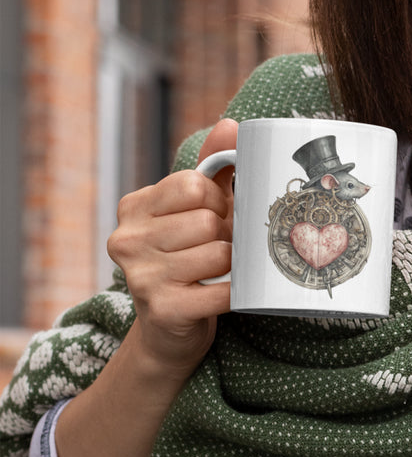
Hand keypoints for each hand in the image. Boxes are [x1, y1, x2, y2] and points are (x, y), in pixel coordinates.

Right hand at [106, 119, 237, 379]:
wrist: (169, 331)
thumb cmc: (188, 259)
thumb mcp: (196, 210)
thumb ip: (212, 168)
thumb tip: (231, 125)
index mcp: (134, 207)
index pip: (195, 185)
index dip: (217, 201)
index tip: (213, 217)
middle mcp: (128, 239)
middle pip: (208, 221)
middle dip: (227, 235)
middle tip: (219, 250)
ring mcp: (141, 276)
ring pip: (220, 253)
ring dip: (233, 265)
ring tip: (219, 272)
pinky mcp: (163, 310)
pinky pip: (223, 291)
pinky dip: (237, 292)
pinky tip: (228, 293)